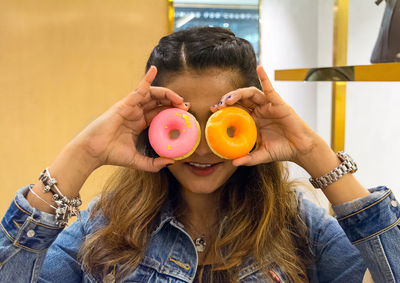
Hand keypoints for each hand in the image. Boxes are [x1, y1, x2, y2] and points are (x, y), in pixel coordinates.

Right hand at [72, 66, 187, 171]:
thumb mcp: (138, 161)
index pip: (160, 113)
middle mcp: (136, 113)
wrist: (94, 152)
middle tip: (185, 107)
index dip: (172, 112)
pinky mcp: (125, 103)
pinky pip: (138, 89)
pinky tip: (153, 69)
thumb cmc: (112, 155)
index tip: (185, 115)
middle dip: (173, 102)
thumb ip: (154, 163)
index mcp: (139, 123)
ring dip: (167, 94)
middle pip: (158, 102)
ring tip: (178, 99)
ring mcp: (130, 107)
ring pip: (152, 95)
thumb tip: (172, 161)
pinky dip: (146, 79)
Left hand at [211, 66, 323, 167]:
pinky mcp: (278, 102)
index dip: (223, 109)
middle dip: (227, 100)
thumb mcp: (261, 155)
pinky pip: (269, 88)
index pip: (235, 110)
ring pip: (250, 93)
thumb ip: (247, 158)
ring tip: (227, 100)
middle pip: (240, 100)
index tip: (212, 111)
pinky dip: (264, 77)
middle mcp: (258, 110)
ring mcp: (267, 105)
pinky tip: (259, 67)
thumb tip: (233, 163)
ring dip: (237, 93)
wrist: (300, 149)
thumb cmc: (282, 150)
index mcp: (253, 120)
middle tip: (217, 106)